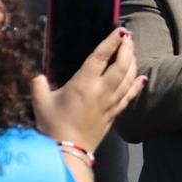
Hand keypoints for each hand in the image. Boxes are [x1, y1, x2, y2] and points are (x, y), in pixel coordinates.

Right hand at [31, 27, 144, 150]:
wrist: (68, 150)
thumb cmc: (52, 126)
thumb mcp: (40, 102)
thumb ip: (39, 85)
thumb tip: (38, 77)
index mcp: (83, 83)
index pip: (101, 56)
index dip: (111, 42)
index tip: (119, 30)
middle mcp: (101, 90)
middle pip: (121, 64)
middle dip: (127, 48)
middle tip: (128, 37)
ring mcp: (111, 101)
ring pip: (129, 78)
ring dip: (133, 62)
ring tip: (132, 51)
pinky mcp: (115, 113)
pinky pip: (130, 95)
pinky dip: (137, 85)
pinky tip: (142, 78)